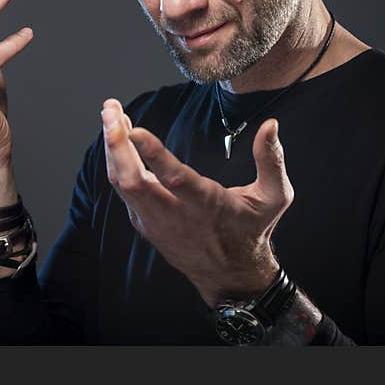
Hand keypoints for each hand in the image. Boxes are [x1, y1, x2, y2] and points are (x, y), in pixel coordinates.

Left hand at [100, 98, 292, 306]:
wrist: (231, 274)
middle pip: (134, 182)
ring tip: (110, 114)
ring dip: (112, 148)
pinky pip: (123, 190)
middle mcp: (176, 216)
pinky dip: (116, 162)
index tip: (134, 129)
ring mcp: (155, 222)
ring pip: (122, 184)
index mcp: (208, 206)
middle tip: (110, 109)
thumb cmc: (253, 229)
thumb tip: (271, 124)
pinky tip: (117, 137)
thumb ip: (272, 160)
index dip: (153, 154)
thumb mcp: (274, 197)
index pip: (175, 180)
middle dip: (117, 144)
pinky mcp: (144, 223)